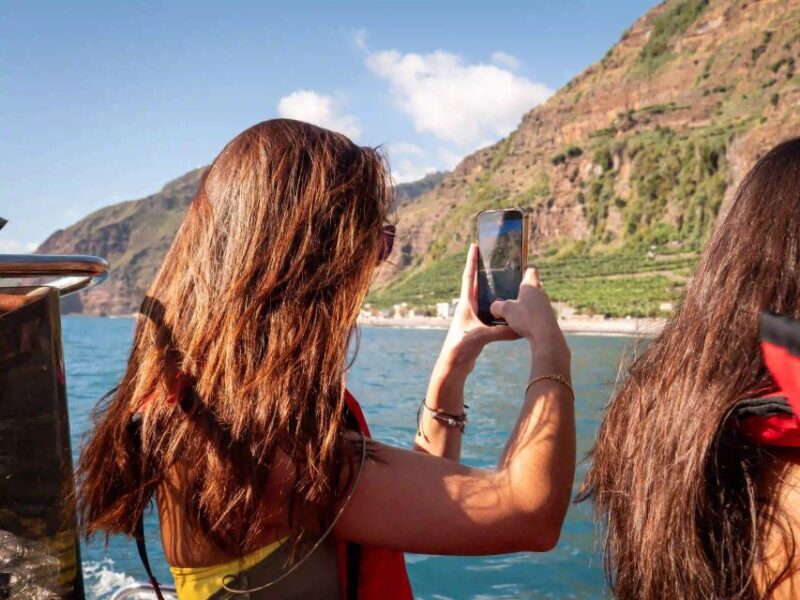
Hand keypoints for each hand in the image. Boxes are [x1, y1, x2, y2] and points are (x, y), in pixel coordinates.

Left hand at [436, 244, 518, 375]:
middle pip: (476, 284)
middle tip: (491, 256)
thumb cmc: (461, 348)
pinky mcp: (478, 327)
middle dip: (482, 269)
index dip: (471, 261)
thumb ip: (501, 331)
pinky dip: (498, 307)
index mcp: (466, 304)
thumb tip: (520, 328)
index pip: (469, 277)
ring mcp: (473, 317)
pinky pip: (490, 312)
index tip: (474, 246)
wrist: (453, 365)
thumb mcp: (482, 337)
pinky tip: (508, 306)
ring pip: (484, 298)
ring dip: (491, 287)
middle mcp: (468, 308)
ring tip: (502, 276)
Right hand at [490, 267, 569, 369]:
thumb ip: (497, 306)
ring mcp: (545, 305)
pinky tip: (519, 323)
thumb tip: (494, 307)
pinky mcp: (546, 317)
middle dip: (521, 289)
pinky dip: (528, 315)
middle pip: (532, 285)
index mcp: (531, 284)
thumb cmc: (526, 318)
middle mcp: (540, 292)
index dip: (524, 269)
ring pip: (534, 300)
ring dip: (525, 304)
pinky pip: (536, 312)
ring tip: (512, 311)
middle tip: (509, 294)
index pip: (531, 270)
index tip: (517, 272)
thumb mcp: (505, 310)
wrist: (545, 336)